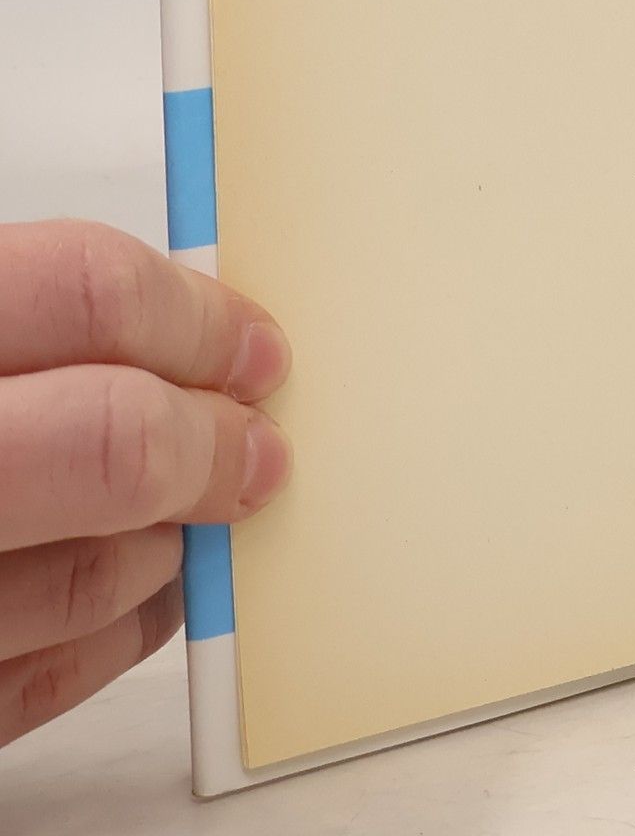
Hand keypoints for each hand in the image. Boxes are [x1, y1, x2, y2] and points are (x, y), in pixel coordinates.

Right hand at [0, 221, 290, 745]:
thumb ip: (38, 318)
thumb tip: (187, 316)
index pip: (85, 294)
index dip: (194, 316)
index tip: (255, 345)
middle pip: (113, 441)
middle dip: (210, 439)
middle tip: (258, 443)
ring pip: (94, 574)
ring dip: (173, 536)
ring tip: (190, 506)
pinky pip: (45, 677)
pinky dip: (119, 628)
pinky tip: (149, 586)